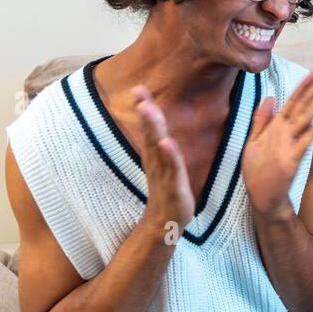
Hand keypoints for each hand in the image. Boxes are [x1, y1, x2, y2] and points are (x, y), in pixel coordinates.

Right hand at [130, 85, 195, 229]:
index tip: (138, 87)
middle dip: (146, 111)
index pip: (150, 128)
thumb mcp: (165, 165)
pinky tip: (166, 142)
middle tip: (138, 91)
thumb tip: (161, 127)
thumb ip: (161, 145)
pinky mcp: (174, 189)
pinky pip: (172, 170)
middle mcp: (157, 162)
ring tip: (147, 109)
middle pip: (151, 133)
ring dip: (153, 128)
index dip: (145, 107)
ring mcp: (164, 175)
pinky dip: (170, 156)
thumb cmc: (166, 191)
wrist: (165, 224)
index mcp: (156, 155)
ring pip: (158, 148)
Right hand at [241, 69, 312, 215]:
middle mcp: (280, 131)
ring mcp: (285, 144)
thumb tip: (269, 97)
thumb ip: (261, 119)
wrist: (262, 197)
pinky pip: (305, 142)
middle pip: (300, 104)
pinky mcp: (290, 159)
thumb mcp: (251, 141)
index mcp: (273, 126)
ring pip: (304, 118)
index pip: (291, 99)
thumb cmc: (257, 170)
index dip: (305, 85)